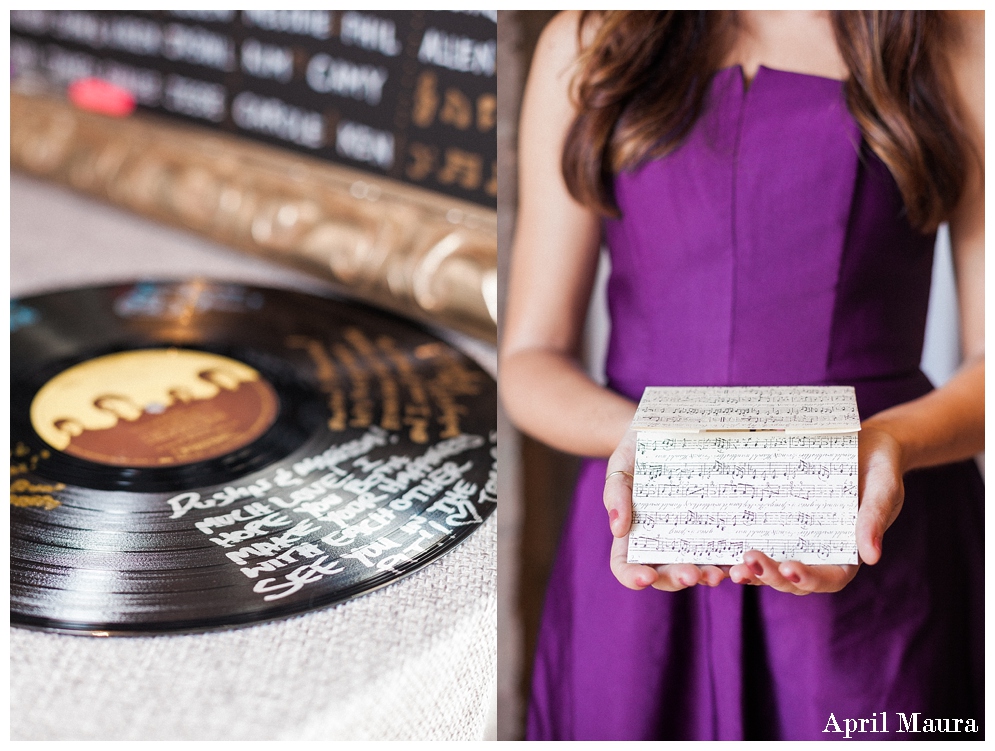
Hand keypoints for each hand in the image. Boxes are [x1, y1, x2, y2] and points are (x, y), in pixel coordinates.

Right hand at [603, 429, 728, 590]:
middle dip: (677, 579)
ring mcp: (688, 538)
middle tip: (691, 575)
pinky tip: (739, 559)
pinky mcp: (713, 529)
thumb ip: (616, 494)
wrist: (669, 431)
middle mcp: (660, 543)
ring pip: (695, 569)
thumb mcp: (621, 464)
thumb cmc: (637, 450)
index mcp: (631, 535)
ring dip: (706, 576)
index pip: (625, 566)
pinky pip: (722, 550)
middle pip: (663, 575)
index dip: (632, 577)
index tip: (646, 577)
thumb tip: (618, 530)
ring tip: (717, 574)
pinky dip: (730, 560)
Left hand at [728, 421, 905, 593]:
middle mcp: (819, 554)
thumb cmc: (880, 470)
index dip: (808, 579)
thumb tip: (872, 557)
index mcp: (848, 554)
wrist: (866, 444)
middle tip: (749, 562)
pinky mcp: (780, 522)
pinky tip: (722, 545)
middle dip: (770, 576)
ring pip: (773, 566)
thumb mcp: (884, 490)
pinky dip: (742, 545)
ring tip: (733, 567)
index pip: (829, 578)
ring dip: (753, 570)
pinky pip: (761, 537)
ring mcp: (797, 540)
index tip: (790, 568)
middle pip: (793, 578)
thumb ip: (874, 519)